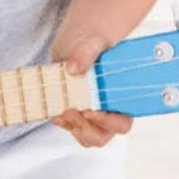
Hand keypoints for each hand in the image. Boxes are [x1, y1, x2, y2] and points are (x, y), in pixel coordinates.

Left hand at [51, 31, 132, 147]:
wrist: (79, 43)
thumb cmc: (94, 43)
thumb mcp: (92, 42)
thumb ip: (86, 52)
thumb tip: (73, 68)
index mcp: (123, 99)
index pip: (122, 123)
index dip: (108, 123)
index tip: (92, 111)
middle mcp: (110, 112)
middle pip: (102, 136)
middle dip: (86, 129)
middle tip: (72, 111)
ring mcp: (92, 115)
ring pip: (86, 136)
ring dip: (74, 128)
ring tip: (62, 112)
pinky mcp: (76, 112)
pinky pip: (70, 126)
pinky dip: (62, 122)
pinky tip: (55, 112)